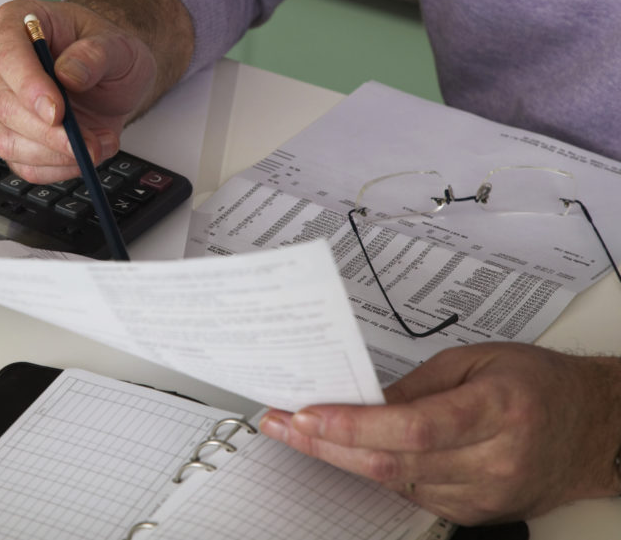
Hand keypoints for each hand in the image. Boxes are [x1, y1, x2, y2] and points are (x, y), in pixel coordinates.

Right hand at [0, 0, 192, 183]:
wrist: (110, 79)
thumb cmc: (105, 53)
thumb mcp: (118, 44)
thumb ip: (97, 54)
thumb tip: (69, 74)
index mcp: (14, 24)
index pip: (8, 56)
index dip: (29, 87)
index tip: (57, 112)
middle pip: (3, 105)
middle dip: (47, 133)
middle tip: (86, 143)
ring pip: (9, 141)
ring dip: (57, 154)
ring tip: (98, 145)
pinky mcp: (9, 138)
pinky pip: (23, 165)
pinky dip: (58, 169)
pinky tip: (85, 155)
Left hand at [259, 343, 620, 524]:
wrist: (591, 429)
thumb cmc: (537, 384)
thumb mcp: (477, 360)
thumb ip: (416, 384)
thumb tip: (359, 399)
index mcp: (498, 409)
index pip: (414, 427)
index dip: (355, 425)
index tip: (308, 414)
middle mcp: (494, 459)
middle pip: (394, 463)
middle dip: (328, 444)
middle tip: (283, 424)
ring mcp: (486, 494)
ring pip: (396, 484)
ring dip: (342, 459)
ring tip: (301, 433)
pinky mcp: (476, 513)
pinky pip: (411, 495)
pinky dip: (375, 472)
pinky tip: (348, 452)